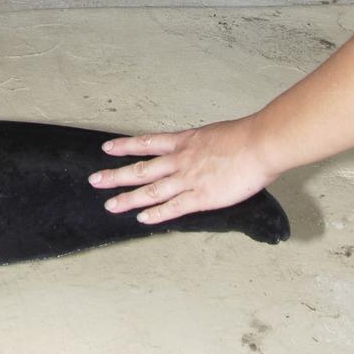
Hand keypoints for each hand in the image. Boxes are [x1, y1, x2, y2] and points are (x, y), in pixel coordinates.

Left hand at [88, 116, 272, 222]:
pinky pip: (173, 208)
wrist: (258, 144)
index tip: (108, 148)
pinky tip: (141, 218)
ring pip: (150, 190)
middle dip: (116, 175)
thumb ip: (202, 145)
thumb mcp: (214, 134)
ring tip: (110, 205)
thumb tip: (200, 150)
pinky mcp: (200, 197)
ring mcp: (188, 179)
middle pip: (141, 168)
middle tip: (95, 180)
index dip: (125, 146)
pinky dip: (156, 214)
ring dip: (128, 198)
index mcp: (183, 141)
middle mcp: (180, 160)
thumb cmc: (244, 137)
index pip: (147, 143)